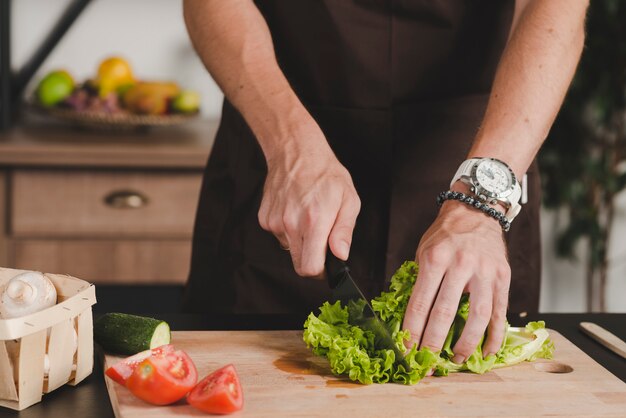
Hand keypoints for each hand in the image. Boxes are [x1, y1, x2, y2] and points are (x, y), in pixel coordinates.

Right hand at [258, 124, 360, 276]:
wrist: (296, 152)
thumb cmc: (325, 175)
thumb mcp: (349, 200)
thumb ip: (344, 231)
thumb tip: (341, 255)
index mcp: (314, 221)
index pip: (310, 268)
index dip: (321, 271)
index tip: (327, 264)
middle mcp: (291, 224)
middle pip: (299, 264)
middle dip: (312, 258)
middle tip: (321, 238)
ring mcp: (275, 222)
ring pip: (290, 249)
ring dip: (300, 240)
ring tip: (308, 216)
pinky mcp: (265, 219)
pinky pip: (279, 236)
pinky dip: (288, 229)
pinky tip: (295, 210)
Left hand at [402, 185, 510, 361]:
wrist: (476, 212)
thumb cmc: (444, 235)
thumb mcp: (423, 250)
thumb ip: (418, 280)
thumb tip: (408, 315)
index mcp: (435, 258)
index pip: (420, 302)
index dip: (412, 330)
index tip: (406, 349)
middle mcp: (460, 265)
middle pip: (445, 312)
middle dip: (433, 342)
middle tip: (427, 363)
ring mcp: (485, 272)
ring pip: (477, 316)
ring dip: (465, 343)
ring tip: (455, 360)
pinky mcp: (503, 277)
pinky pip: (500, 311)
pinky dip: (494, 335)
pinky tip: (487, 351)